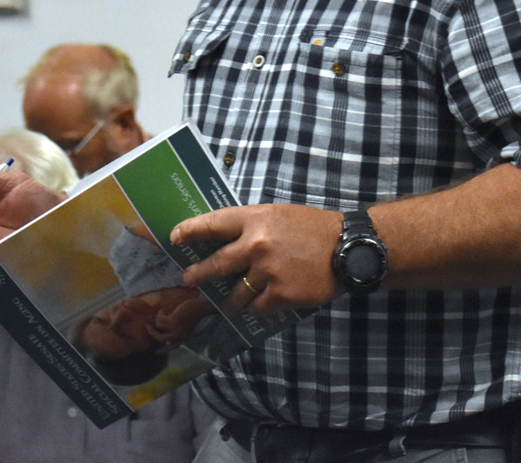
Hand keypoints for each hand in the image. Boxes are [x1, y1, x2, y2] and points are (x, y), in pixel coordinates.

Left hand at [170, 203, 343, 312]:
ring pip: (234, 293)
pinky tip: (259, 303)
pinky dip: (254, 307)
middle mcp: (257, 244)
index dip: (191, 230)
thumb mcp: (279, 215)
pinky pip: (254, 306)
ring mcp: (267, 271)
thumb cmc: (312, 228)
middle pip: (215, 264)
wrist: (346, 248)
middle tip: (189, 278)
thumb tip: (224, 238)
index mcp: (256, 219)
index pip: (213, 223)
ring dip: (230, 299)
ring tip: (230, 301)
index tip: (174, 237)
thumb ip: (252, 225)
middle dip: (198, 274)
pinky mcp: (280, 294)